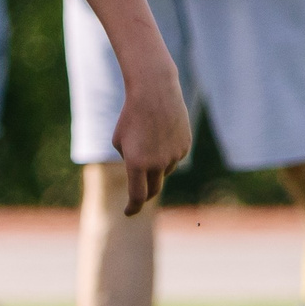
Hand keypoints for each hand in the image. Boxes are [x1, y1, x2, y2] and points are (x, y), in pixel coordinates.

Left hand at [111, 67, 190, 215]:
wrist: (155, 93)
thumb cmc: (130, 116)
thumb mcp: (119, 141)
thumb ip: (130, 161)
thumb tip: (143, 174)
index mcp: (137, 164)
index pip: (137, 196)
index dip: (132, 207)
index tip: (128, 212)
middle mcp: (158, 164)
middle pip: (153, 190)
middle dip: (145, 194)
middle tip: (138, 196)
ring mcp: (174, 156)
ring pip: (163, 170)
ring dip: (154, 165)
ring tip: (147, 142)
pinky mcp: (185, 147)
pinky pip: (174, 157)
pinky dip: (165, 152)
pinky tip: (160, 134)